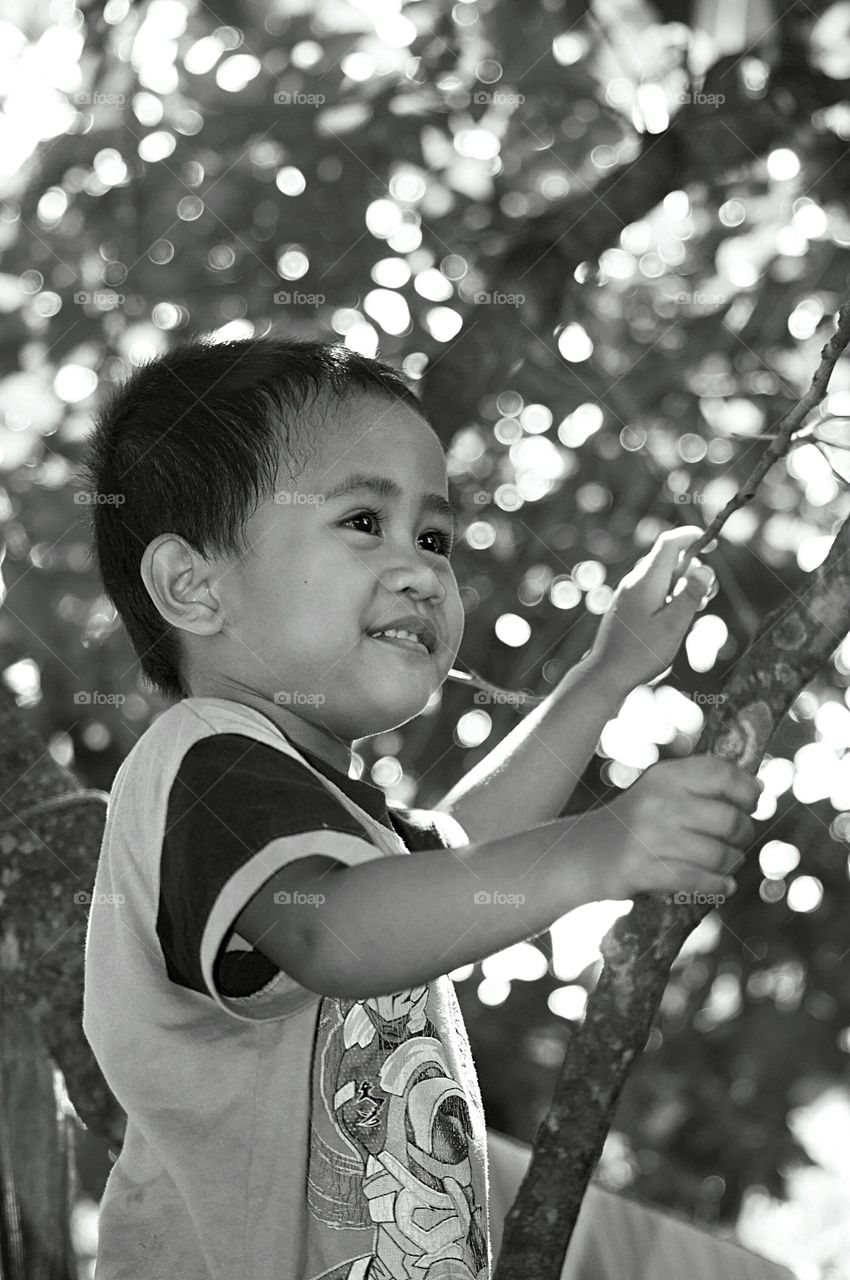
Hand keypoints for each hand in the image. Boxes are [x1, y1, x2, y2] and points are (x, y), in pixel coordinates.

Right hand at [585, 755, 761, 899]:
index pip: (722, 773)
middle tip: (740, 839)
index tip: (753, 803)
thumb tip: (758, 789)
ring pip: (718, 855)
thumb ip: (701, 785)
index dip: (748, 790)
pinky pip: (698, 881)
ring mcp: (650, 837)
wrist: (587, 852)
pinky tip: (723, 885)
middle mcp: (659, 802)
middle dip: (744, 834)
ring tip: (728, 863)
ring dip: (732, 863)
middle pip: (729, 819)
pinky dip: (718, 885)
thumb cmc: (636, 821)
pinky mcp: (645, 870)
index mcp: (666, 776)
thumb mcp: (660, 789)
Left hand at [587, 527, 717, 689]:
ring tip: (692, 612)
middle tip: (706, 598)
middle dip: (693, 571)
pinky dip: (670, 596)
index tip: (714, 544)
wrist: (606, 674)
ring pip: (662, 576)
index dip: (692, 537)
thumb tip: (705, 568)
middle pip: (669, 560)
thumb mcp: (673, 625)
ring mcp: (628, 593)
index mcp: (645, 581)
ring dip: (682, 586)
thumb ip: (690, 595)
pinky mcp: (627, 606)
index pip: (669, 543)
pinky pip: (653, 589)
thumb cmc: (640, 653)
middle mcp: (634, 581)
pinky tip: (674, 619)